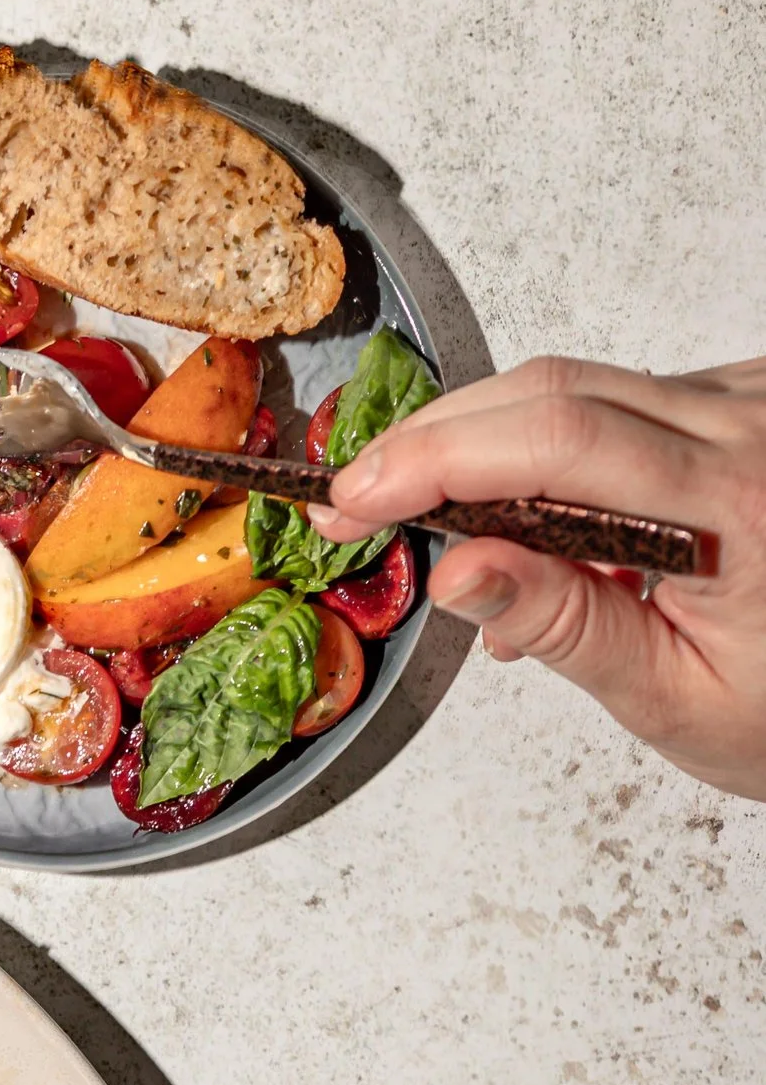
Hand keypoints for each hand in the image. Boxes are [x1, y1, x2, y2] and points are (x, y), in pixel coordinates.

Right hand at [312, 354, 765, 797]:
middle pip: (556, 389)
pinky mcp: (743, 399)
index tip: (358, 496)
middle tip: (358, 497)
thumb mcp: (674, 696)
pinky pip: (622, 402)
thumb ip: (566, 626)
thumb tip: (457, 574)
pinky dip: (550, 454)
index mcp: (735, 506)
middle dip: (436, 439)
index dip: (440, 457)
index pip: (560, 444)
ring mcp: (750, 401)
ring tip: (444, 536)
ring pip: (582, 387)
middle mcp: (750, 427)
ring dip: (488, 448)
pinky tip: (530, 526)